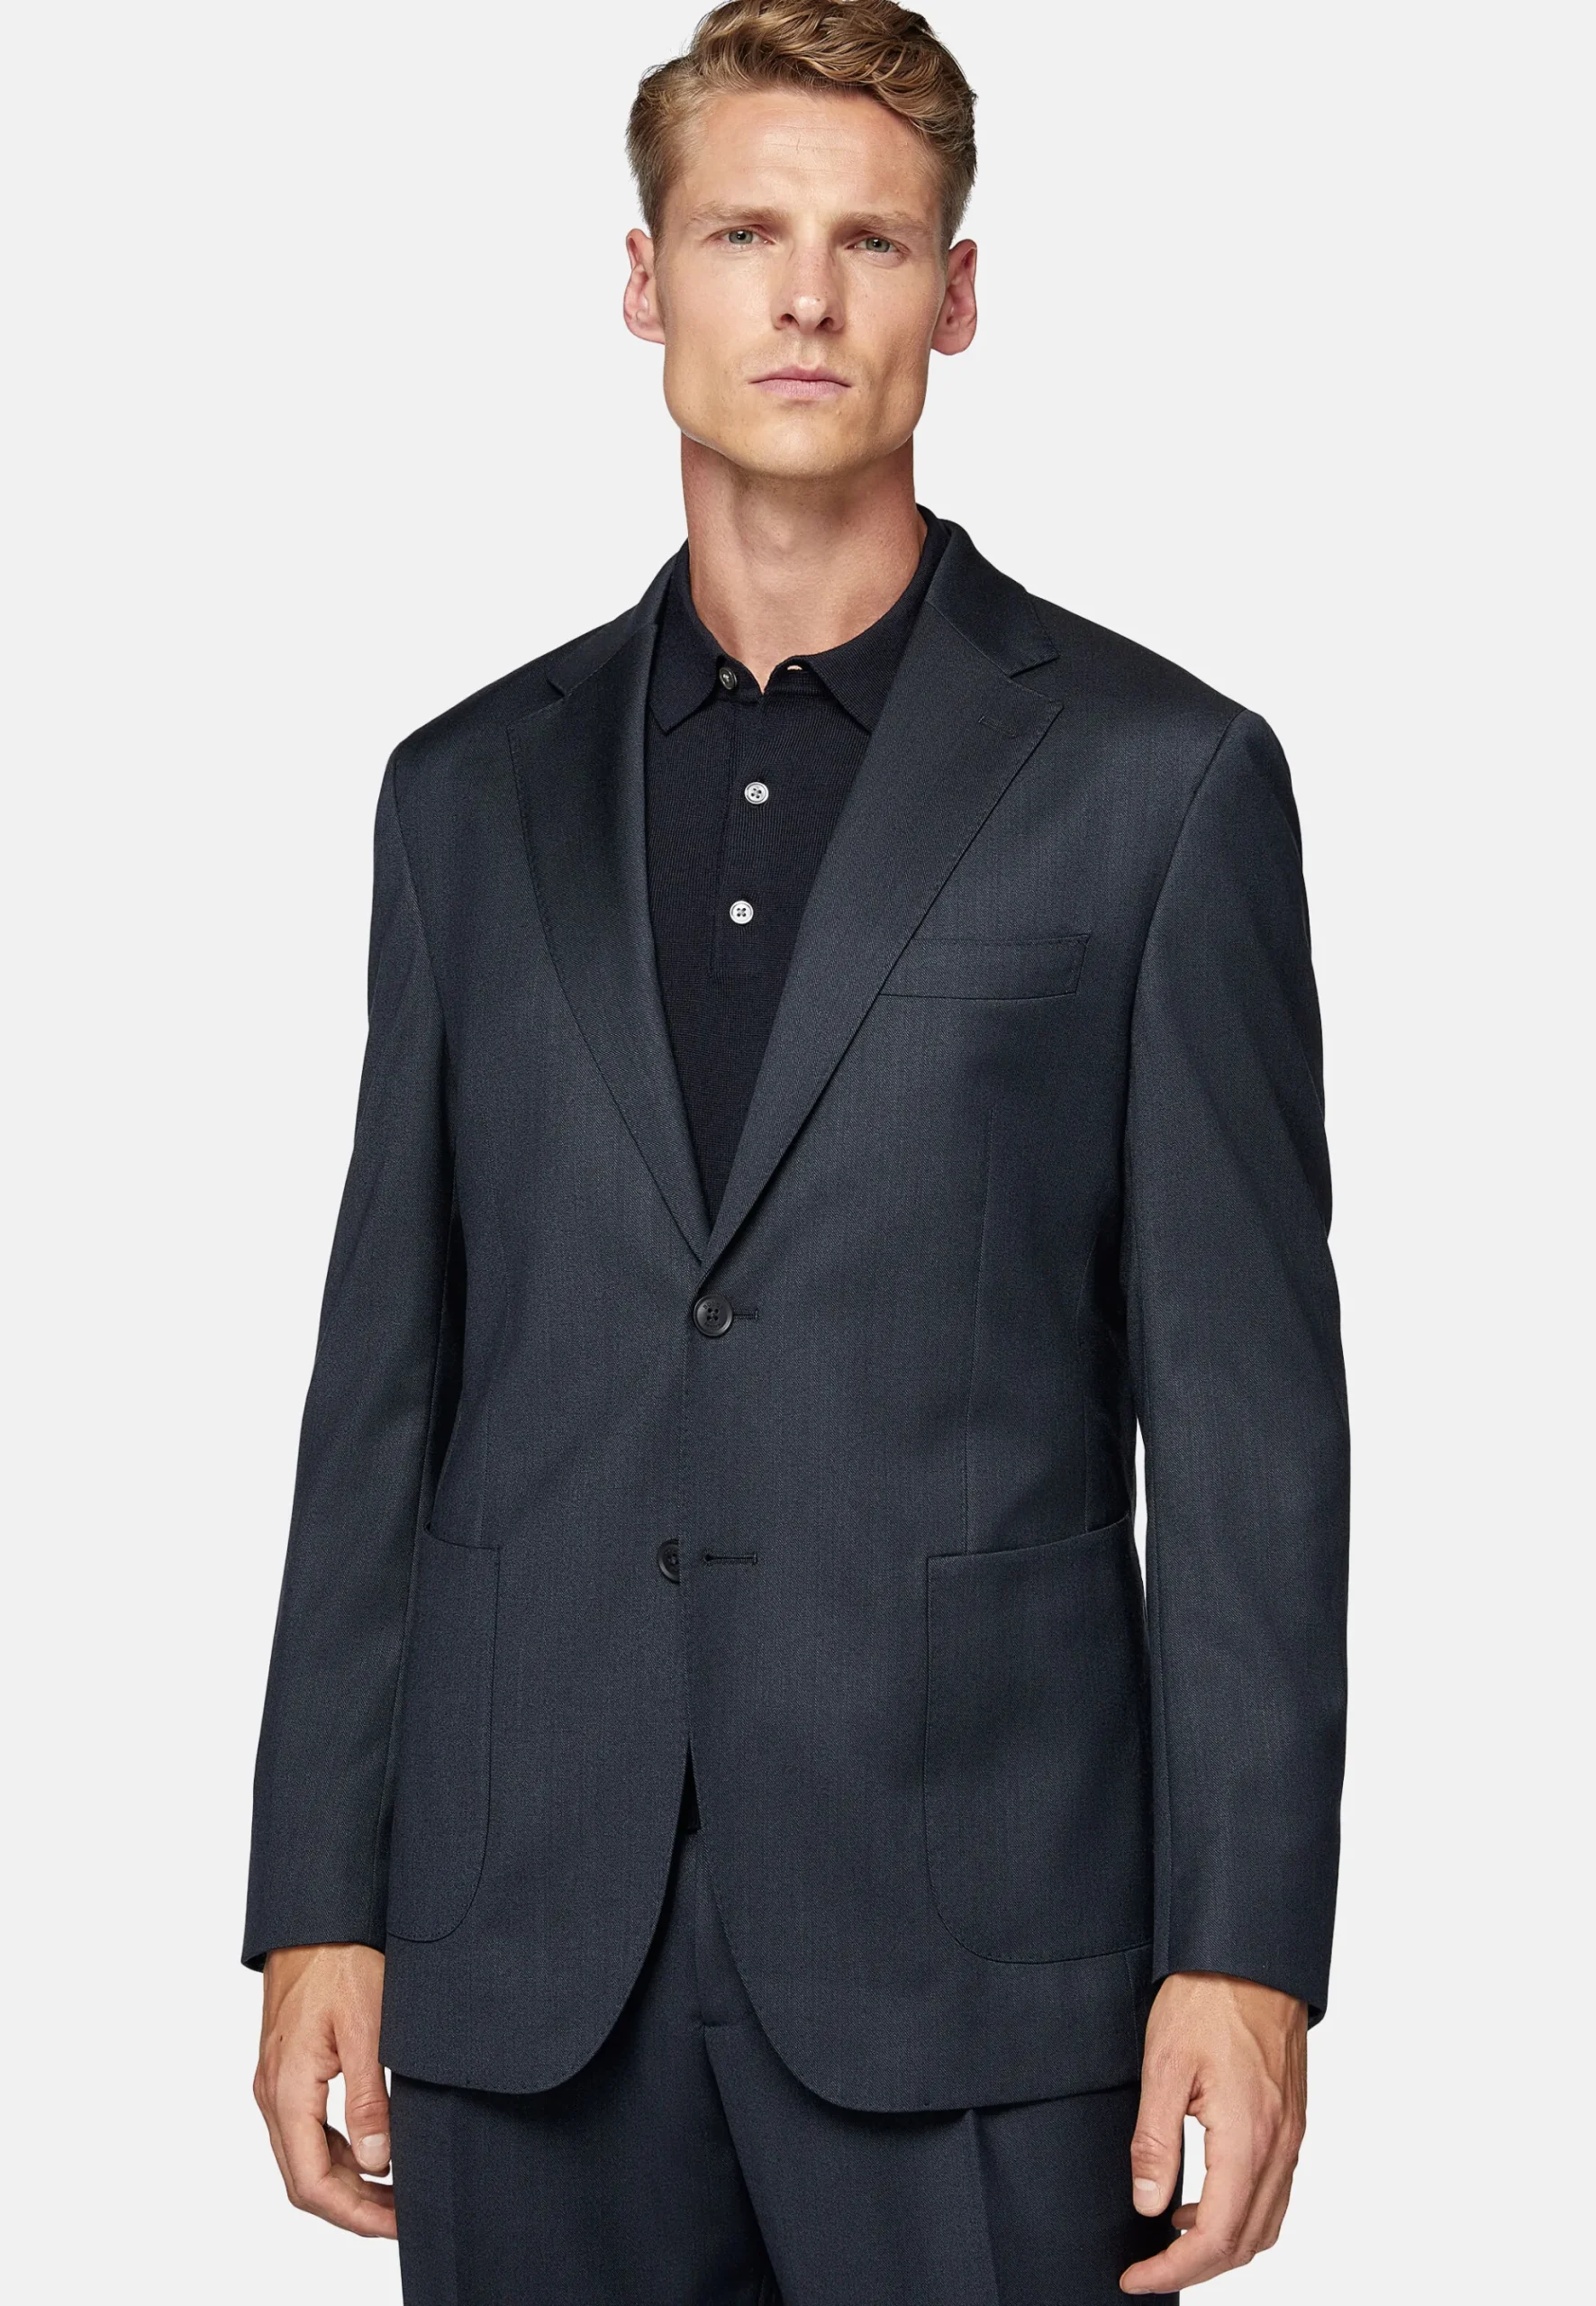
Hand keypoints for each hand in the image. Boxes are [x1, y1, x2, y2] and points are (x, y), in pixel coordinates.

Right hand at [255, 1943, 396, 2238]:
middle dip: (353, 2208)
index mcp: (288, 2089)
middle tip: (403, 2218)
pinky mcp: (288, 2072)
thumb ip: (369, 2100)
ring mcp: (277, 2084)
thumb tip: (378, 2163)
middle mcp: (273, 2094)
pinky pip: (306, 2132)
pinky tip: (371, 2155)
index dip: (355, 2214)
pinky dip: (337, 2155)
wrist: (315, 1918)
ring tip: (395, 2196)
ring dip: (346, 2185)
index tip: (397, 2225)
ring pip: (304, 2159)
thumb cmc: (341, 1960)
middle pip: (304, 2180)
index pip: (312, 2182)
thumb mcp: (368, 2027)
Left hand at [1120, 1970, 1306, 2292]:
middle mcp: (1280, 2145)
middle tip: (1149, 2267)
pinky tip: (1204, 2199)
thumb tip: (1147, 2204)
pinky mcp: (1292, 2122)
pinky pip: (1275, 2192)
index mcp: (1248, 2137)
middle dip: (1197, 2266)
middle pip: (1247, 2242)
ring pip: (1267, 2223)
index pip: (1218, 2236)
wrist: (1252, 1957)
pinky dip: (1243, 2214)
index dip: (1174, 2268)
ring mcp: (1292, 2136)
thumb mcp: (1162, 2066)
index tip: (1136, 2277)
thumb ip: (1154, 2142)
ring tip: (1172, 2238)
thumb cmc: (1207, 1999)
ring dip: (1224, 2245)